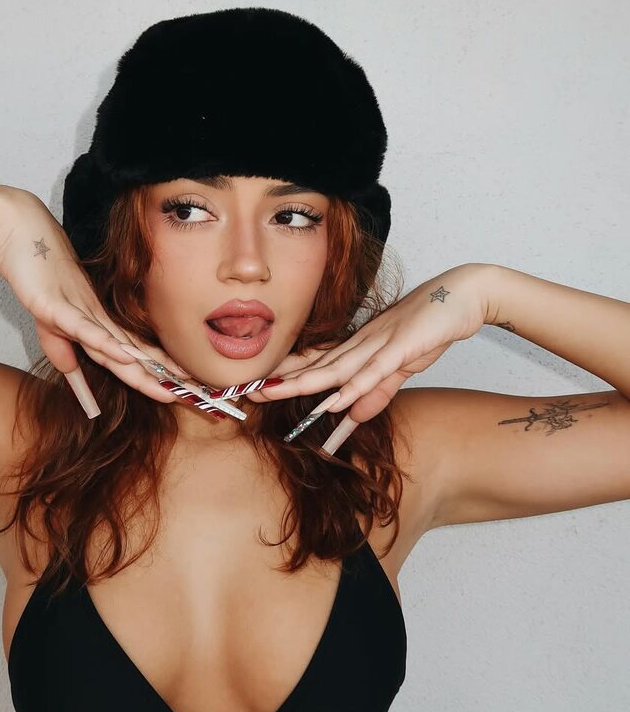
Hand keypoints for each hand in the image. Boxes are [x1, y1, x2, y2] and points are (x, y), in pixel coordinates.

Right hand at [0, 189, 191, 412]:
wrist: (18, 231)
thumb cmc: (36, 271)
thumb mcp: (50, 320)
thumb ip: (62, 347)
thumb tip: (73, 373)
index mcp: (97, 322)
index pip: (134, 353)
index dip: (158, 373)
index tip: (186, 389)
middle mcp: (95, 318)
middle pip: (134, 356)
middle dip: (163, 378)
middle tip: (196, 395)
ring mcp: (78, 311)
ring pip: (117, 346)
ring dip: (145, 367)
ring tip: (174, 383)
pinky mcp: (55, 307)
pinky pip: (84, 329)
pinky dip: (105, 344)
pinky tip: (126, 356)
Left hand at [251, 263, 493, 429]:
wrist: (463, 296)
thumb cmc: (430, 327)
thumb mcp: (400, 366)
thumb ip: (376, 391)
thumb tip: (351, 415)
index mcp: (358, 346)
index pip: (316, 363)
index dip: (286, 375)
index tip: (257, 386)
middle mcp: (362, 343)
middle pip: (315, 365)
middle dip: (281, 380)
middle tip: (248, 392)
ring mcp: (380, 343)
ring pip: (336, 367)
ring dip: (305, 383)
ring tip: (274, 395)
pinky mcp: (402, 347)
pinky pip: (375, 370)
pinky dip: (355, 386)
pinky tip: (335, 399)